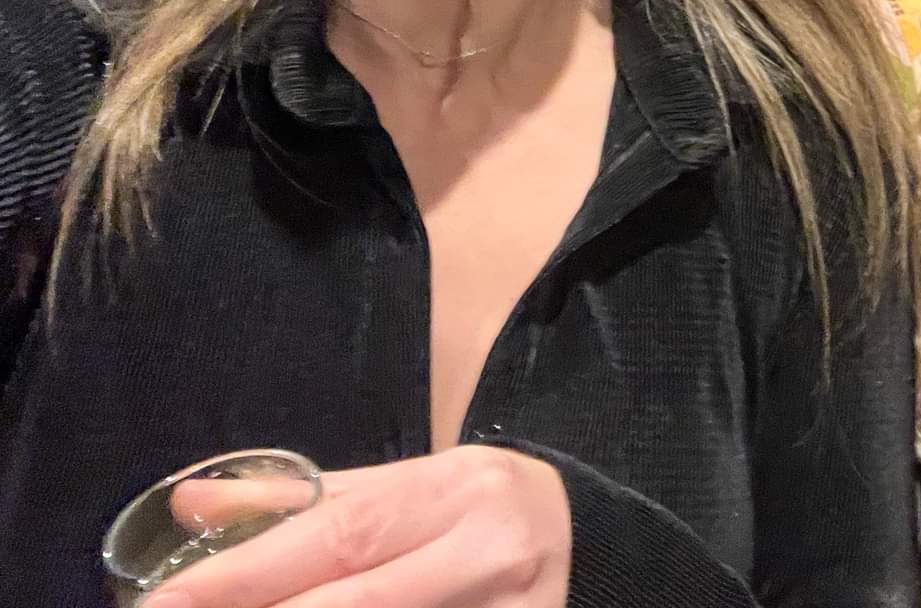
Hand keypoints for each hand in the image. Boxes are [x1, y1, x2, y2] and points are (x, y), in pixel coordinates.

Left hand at [143, 446, 571, 607]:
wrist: (597, 545)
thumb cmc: (482, 515)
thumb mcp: (406, 489)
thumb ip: (304, 502)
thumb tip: (189, 503)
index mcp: (456, 488)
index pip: (335, 533)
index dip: (241, 576)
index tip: (159, 605)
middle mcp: (491, 545)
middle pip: (354, 599)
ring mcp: (515, 607)